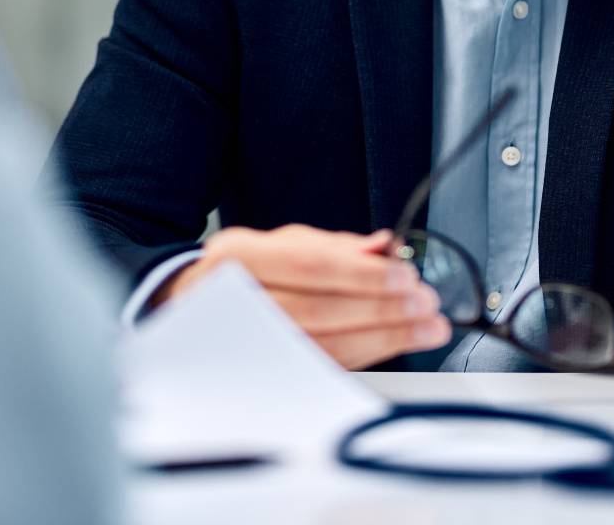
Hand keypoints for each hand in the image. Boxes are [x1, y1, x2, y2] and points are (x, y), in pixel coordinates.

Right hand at [158, 223, 450, 369]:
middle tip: (424, 303)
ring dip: (383, 336)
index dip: (362, 272)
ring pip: (324, 343)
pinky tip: (396, 344)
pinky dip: (366, 355)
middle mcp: (239, 301)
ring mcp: (251, 343)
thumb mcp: (280, 242)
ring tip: (424, 327)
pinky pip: (324, 364)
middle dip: (381, 307)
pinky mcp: (269, 371)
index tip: (405, 274)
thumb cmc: (244, 272)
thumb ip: (334, 246)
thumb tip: (385, 244)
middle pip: (320, 308)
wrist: (189, 307)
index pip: (310, 264)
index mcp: (241, 256)